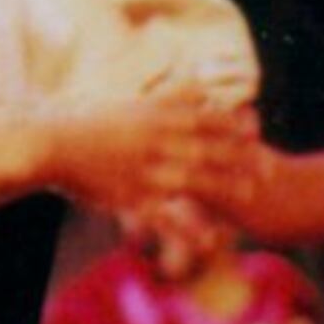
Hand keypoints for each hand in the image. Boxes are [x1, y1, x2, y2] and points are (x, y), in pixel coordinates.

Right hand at [42, 91, 258, 225]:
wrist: (54, 148)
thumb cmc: (93, 124)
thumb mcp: (134, 104)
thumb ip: (169, 95)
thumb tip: (199, 82)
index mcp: (154, 119)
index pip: (202, 119)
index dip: (232, 125)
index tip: (257, 130)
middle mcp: (154, 143)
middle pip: (206, 149)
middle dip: (239, 158)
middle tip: (269, 167)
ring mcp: (143, 172)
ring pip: (191, 180)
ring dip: (223, 187)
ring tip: (251, 195)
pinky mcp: (130, 199)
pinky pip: (165, 217)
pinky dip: (187, 229)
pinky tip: (209, 241)